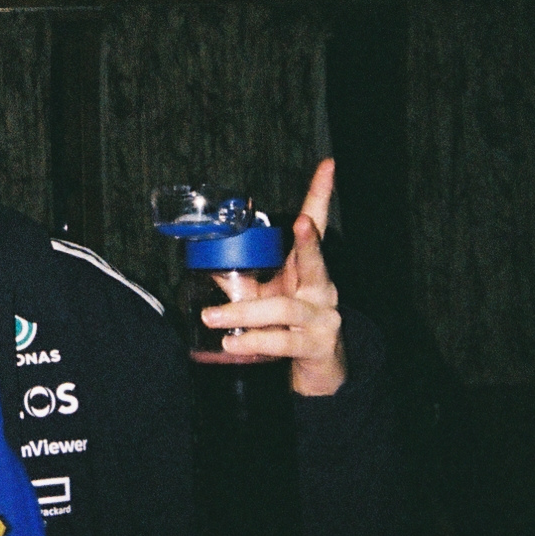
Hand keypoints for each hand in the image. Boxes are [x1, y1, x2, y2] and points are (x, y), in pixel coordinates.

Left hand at [200, 158, 346, 397]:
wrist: (322, 370)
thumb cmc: (291, 325)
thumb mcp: (268, 298)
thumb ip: (243, 281)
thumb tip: (207, 262)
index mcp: (308, 269)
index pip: (317, 226)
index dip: (321, 196)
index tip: (327, 165)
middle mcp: (321, 288)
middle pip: (316, 261)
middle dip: (310, 241)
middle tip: (301, 222)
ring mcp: (322, 318)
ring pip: (283, 309)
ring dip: (243, 313)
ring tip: (212, 318)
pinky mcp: (316, 346)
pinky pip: (282, 341)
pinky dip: (253, 341)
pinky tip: (232, 343)